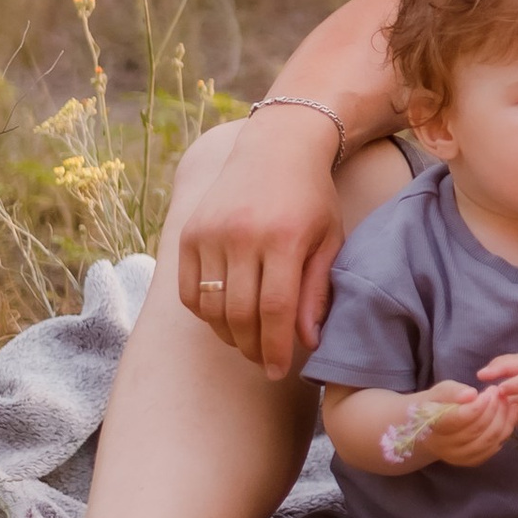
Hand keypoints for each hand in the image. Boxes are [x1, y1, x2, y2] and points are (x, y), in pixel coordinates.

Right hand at [175, 109, 345, 380]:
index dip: (276, 348)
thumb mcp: (329, 239)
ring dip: (229, 335)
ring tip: (248, 342)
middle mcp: (242, 235)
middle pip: (240, 314)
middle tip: (265, 362)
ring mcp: (210, 232)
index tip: (280, 371)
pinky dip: (204, 313)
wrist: (276, 146)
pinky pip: (188, 290)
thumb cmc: (311, 198)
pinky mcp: (189, 232)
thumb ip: (317, 291)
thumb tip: (307, 342)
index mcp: (284, 238)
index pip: (275, 310)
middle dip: (253, 348)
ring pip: (212, 307)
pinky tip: (225, 317)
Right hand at [389, 381, 517, 470]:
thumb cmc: (437, 404)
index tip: (491, 390)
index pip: (459, 419)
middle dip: (494, 409)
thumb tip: (471, 394)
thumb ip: (453, 392)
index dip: (478, 405)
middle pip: (476, 430)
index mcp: (433, 426)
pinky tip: (510, 415)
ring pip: (488, 441)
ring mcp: (458, 457)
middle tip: (500, 392)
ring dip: (503, 420)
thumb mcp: (440, 391)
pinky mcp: (471, 461)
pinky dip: (505, 431)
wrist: (431, 427)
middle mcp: (444, 446)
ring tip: (508, 402)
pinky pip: (493, 449)